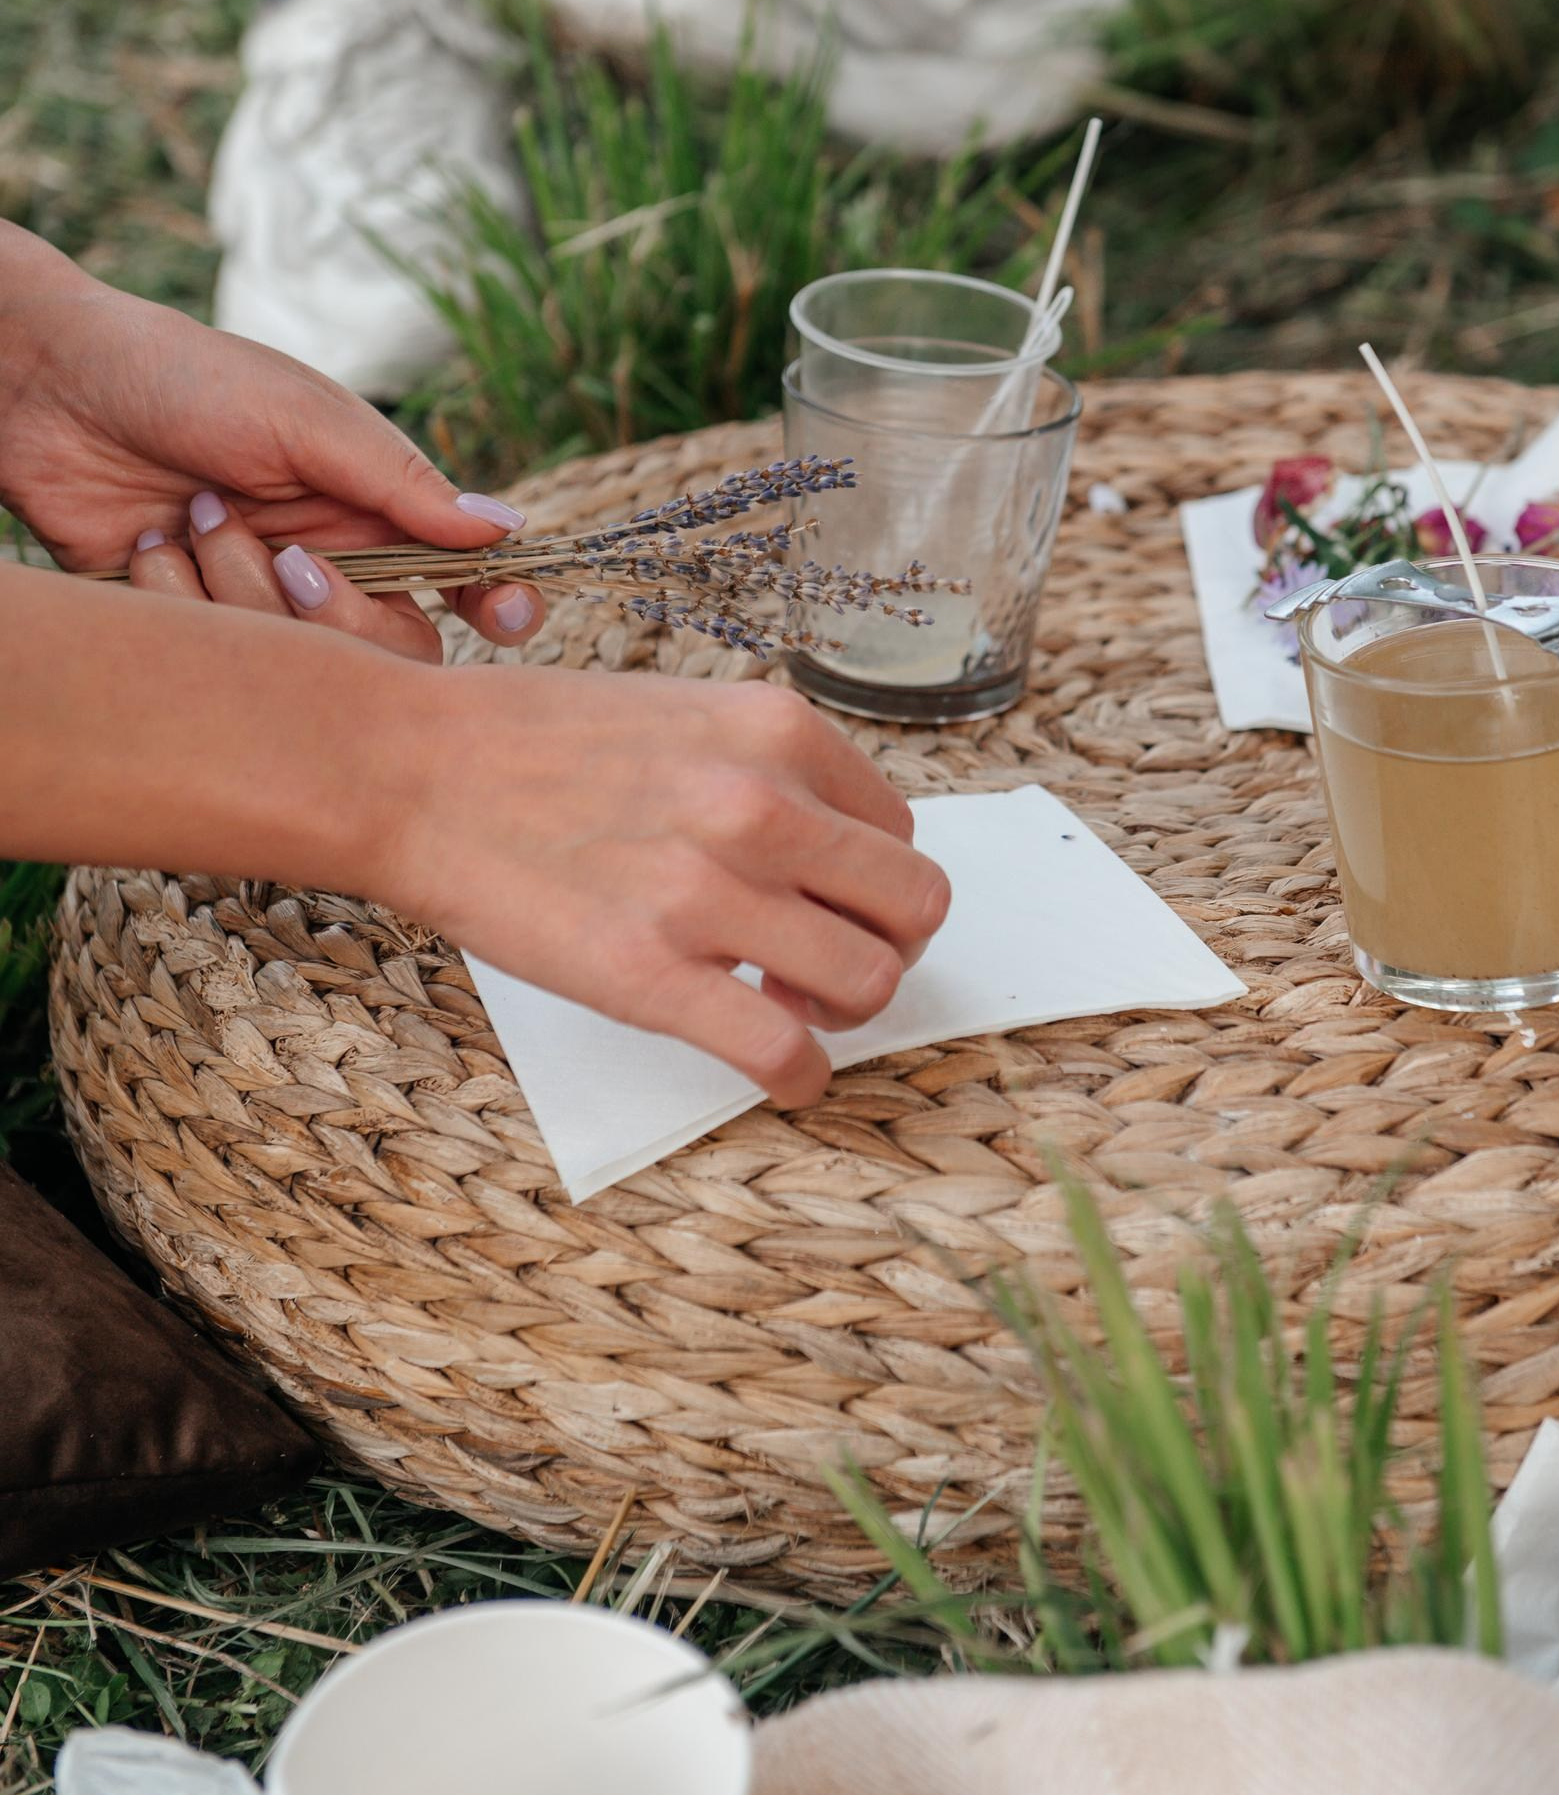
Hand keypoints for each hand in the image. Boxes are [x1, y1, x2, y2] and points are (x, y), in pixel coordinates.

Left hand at [0, 225, 543, 659]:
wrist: (47, 390)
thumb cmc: (184, 378)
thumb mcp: (302, 418)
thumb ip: (399, 480)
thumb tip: (505, 528)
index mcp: (368, 502)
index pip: (460, 571)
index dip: (494, 601)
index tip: (502, 618)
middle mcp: (323, 558)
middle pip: (388, 644)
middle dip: (336, 613)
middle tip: (286, 559)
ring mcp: (255, 596)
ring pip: (295, 659)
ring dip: (234, 587)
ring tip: (187, 520)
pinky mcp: (188, 624)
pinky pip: (211, 658)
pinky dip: (173, 600)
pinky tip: (145, 549)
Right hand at [382, 666, 950, 1105]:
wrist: (410, 771)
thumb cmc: (533, 744)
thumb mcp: (682, 714)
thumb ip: (766, 770)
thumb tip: (832, 852)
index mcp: (778, 732)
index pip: (899, 830)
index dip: (869, 882)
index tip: (826, 905)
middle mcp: (763, 806)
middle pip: (913, 906)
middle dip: (887, 947)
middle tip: (830, 965)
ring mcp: (709, 894)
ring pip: (870, 982)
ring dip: (846, 1014)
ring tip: (792, 1011)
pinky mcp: (651, 977)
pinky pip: (783, 1053)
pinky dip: (802, 1080)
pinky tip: (781, 1075)